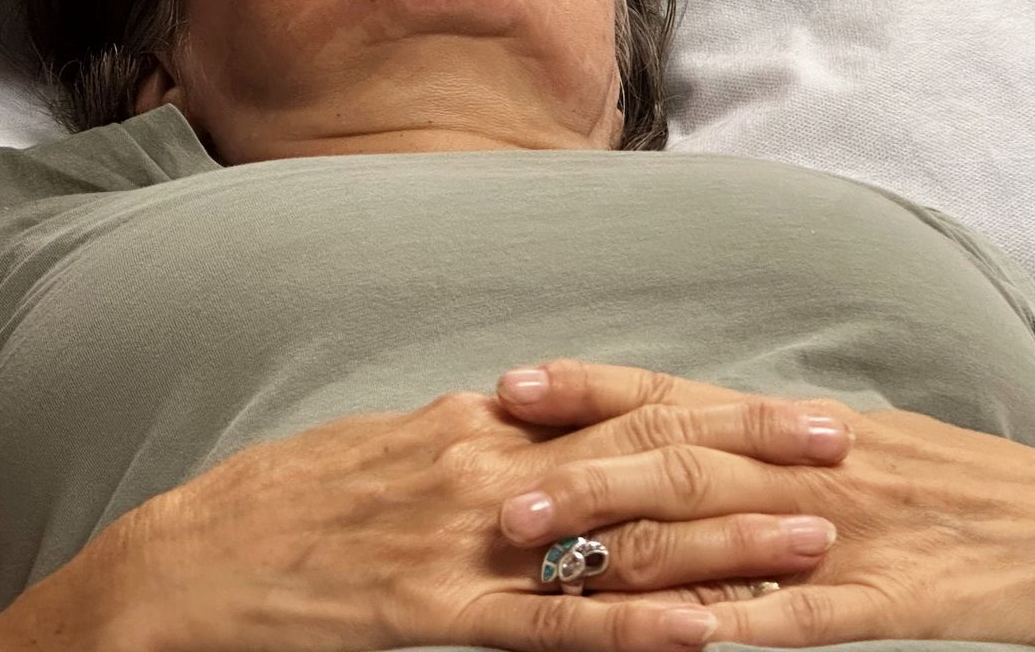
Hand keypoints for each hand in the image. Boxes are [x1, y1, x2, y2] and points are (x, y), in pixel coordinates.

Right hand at [63, 384, 854, 651]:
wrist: (184, 567)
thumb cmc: (280, 506)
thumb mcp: (380, 446)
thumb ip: (468, 438)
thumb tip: (533, 419)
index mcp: (475, 423)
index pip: (624, 406)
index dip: (720, 408)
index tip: (800, 410)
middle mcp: (485, 466)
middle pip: (645, 450)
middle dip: (752, 450)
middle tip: (849, 447)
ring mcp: (465, 542)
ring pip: (620, 535)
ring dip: (727, 539)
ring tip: (820, 538)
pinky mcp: (436, 616)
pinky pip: (553, 626)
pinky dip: (633, 630)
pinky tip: (704, 636)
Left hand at [493, 361, 1034, 651]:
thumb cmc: (961, 490)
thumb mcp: (857, 447)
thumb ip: (763, 445)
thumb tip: (669, 437)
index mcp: (800, 428)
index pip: (675, 396)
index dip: (587, 390)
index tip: (507, 387)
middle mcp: (813, 468)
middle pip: (679, 465)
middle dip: (581, 482)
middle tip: (499, 502)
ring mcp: (852, 535)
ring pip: (723, 540)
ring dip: (630, 560)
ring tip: (553, 577)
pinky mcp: (893, 604)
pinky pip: (805, 618)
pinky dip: (743, 626)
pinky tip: (687, 640)